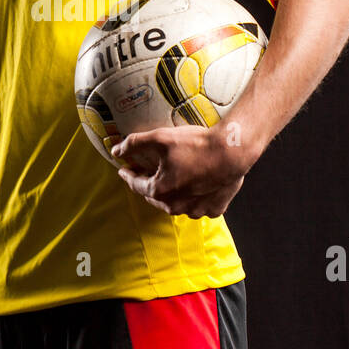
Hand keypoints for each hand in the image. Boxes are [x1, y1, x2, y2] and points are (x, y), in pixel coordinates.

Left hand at [111, 121, 253, 217]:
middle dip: (149, 184)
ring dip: (172, 192)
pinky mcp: (214, 209)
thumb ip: (134, 143)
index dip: (128, 175)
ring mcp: (196, 210)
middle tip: (146, 171)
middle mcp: (176, 206)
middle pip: (155, 196)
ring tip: (173, 177)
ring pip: (177, 204)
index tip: (124, 170)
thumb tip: (116, 149)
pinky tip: (195, 184)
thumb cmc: (197, 145)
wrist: (232, 151)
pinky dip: (194, 197)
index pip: (136, 184)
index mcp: (160, 191)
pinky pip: (198, 206)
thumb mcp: (160, 138)